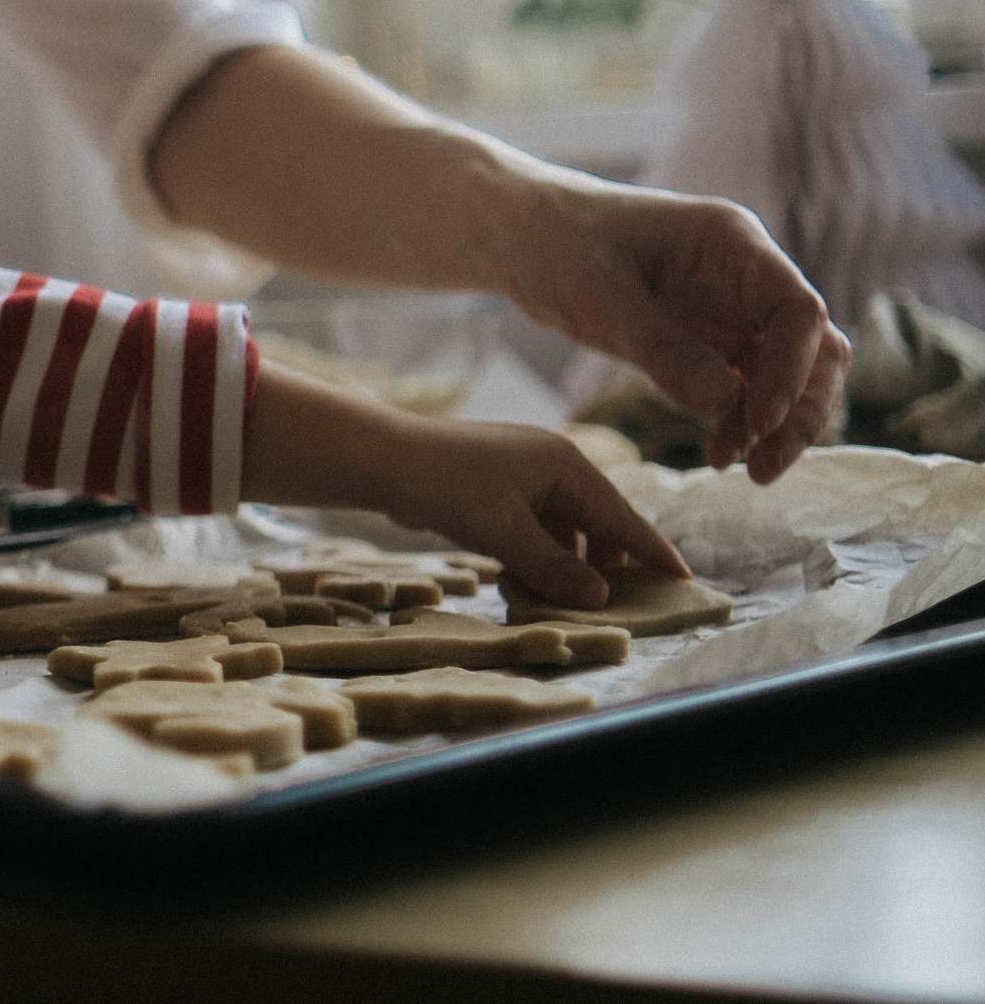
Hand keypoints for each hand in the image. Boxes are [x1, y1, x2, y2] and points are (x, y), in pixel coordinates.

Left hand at [377, 420, 688, 606]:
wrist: (383, 460)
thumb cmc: (446, 487)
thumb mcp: (504, 533)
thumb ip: (553, 567)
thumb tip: (599, 595)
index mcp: (564, 464)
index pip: (621, 515)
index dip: (652, 551)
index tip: (684, 579)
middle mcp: (550, 465)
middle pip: (595, 522)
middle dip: (606, 564)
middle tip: (623, 605)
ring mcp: (521, 476)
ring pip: (561, 530)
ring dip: (565, 565)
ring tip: (567, 603)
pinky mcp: (495, 490)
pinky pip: (531, 529)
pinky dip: (534, 557)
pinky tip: (525, 586)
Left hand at [491, 171, 848, 484]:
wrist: (520, 236)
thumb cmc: (557, 242)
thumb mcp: (598, 293)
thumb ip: (660, 347)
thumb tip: (726, 405)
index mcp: (731, 244)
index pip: (798, 309)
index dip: (791, 369)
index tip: (757, 420)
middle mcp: (745, 278)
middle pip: (812, 347)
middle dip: (800, 408)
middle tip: (765, 465)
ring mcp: (730, 311)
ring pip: (787, 374)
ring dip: (776, 424)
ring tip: (744, 470)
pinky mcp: (706, 343)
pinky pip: (744, 388)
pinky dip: (741, 422)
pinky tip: (720, 455)